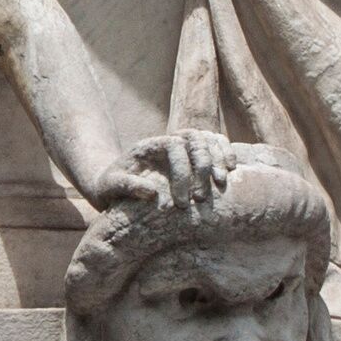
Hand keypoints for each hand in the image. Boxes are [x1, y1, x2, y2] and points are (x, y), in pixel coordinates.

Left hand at [100, 129, 231, 211]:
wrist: (115, 185)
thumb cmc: (110, 187)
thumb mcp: (109, 188)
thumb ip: (126, 186)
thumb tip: (152, 193)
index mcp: (149, 146)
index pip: (174, 146)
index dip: (182, 172)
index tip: (182, 202)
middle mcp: (168, 140)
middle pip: (194, 139)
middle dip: (203, 167)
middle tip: (201, 198)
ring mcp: (182, 144)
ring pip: (208, 138)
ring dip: (218, 158)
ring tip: (221, 184)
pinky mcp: (193, 153)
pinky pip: (215, 143)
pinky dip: (225, 153)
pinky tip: (231, 171)